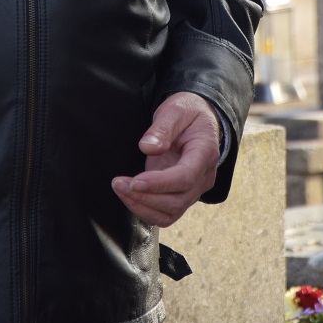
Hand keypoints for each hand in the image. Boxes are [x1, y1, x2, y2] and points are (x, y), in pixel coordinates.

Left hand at [111, 92, 221, 227]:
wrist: (198, 119)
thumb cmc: (187, 112)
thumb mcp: (175, 110)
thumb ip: (163, 127)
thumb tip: (147, 147)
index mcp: (205, 154)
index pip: (185, 177)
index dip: (160, 183)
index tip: (135, 181)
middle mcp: (203, 177)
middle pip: (176, 200)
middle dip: (144, 197)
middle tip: (118, 183)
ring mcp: (194, 189)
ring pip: (170, 212)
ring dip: (142, 206)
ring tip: (119, 189)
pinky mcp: (181, 194)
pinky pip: (165, 213)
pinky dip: (146, 209)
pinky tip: (129, 195)